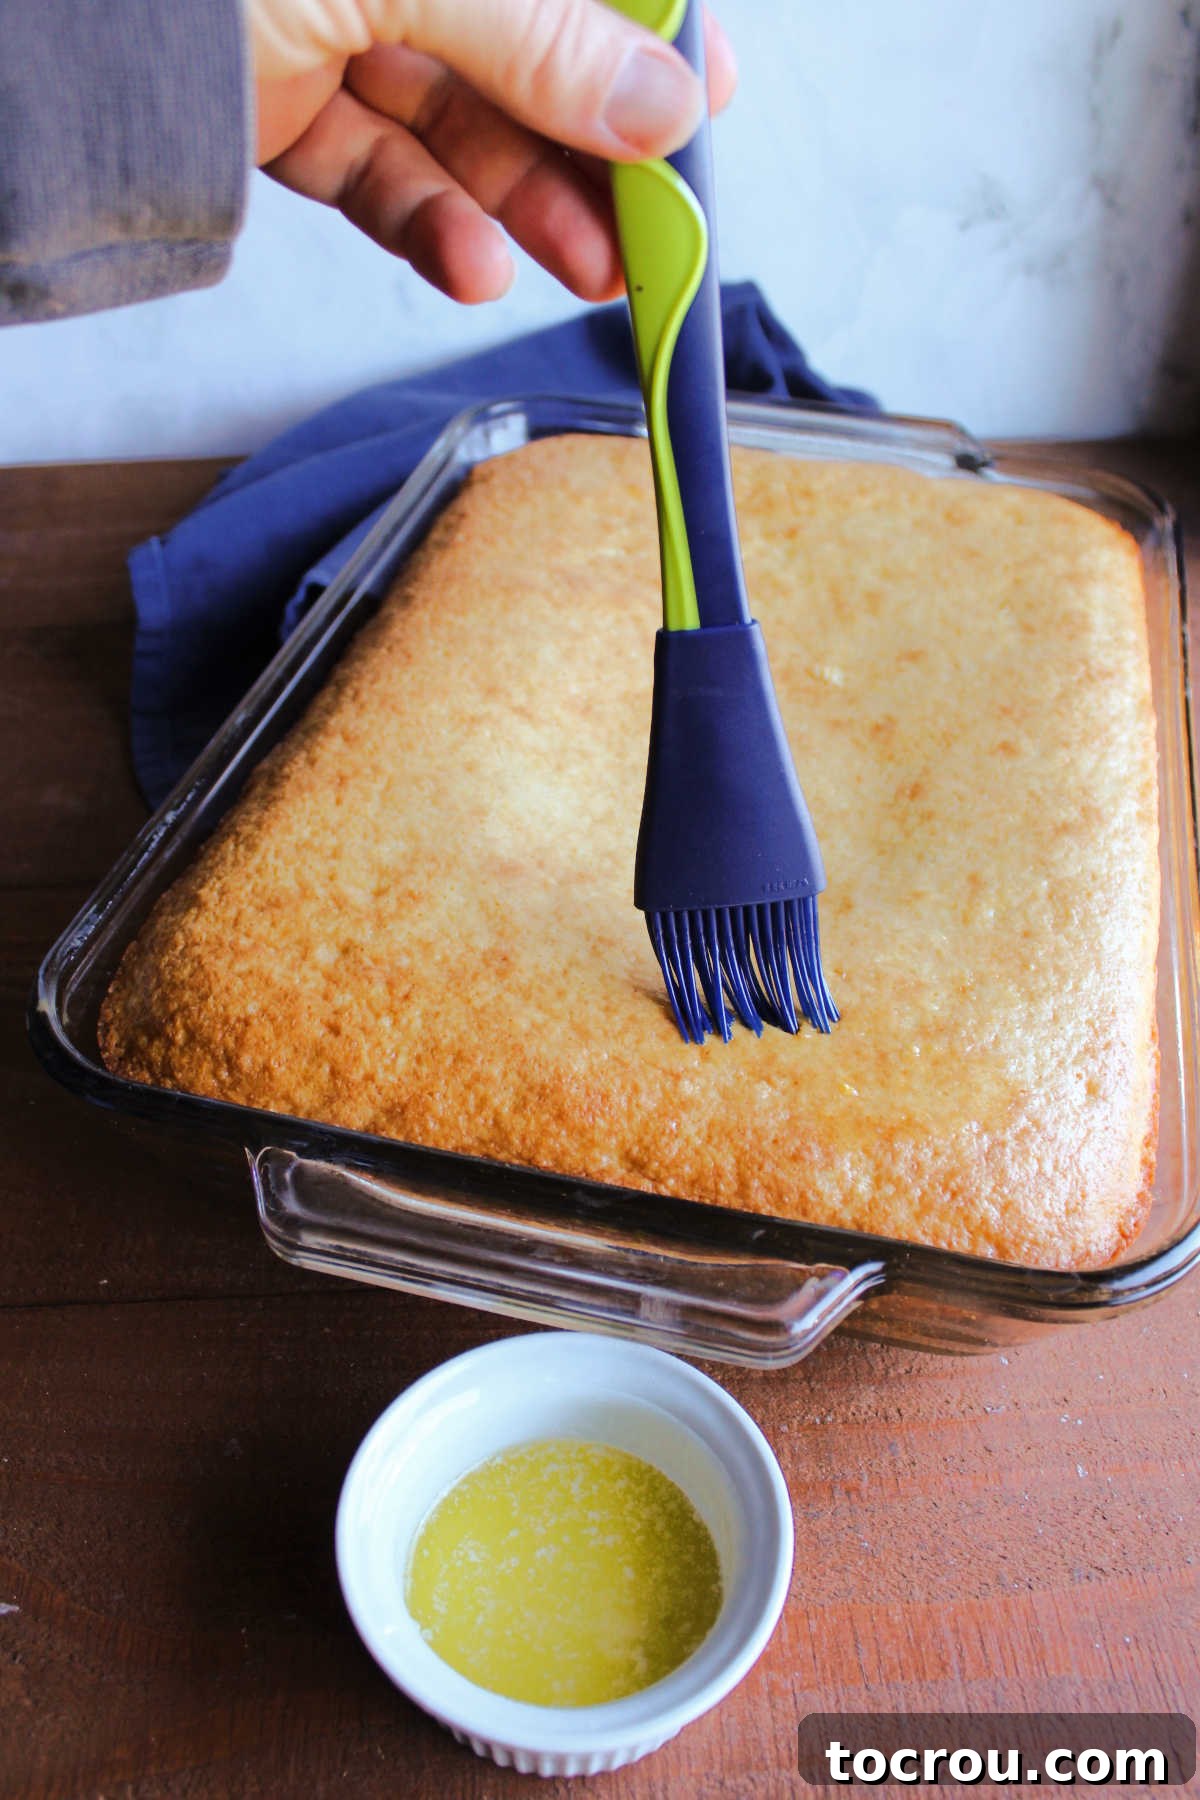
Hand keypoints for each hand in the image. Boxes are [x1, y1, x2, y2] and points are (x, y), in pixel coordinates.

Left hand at [250, 0, 735, 303]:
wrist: (31, 17)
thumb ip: (540, 35)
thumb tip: (671, 98)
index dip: (645, 37)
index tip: (705, 111)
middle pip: (525, 54)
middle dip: (596, 151)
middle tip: (657, 234)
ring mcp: (330, 24)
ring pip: (461, 127)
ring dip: (529, 210)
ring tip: (585, 274)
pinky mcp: (279, 108)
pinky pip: (378, 175)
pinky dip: (431, 230)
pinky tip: (477, 270)